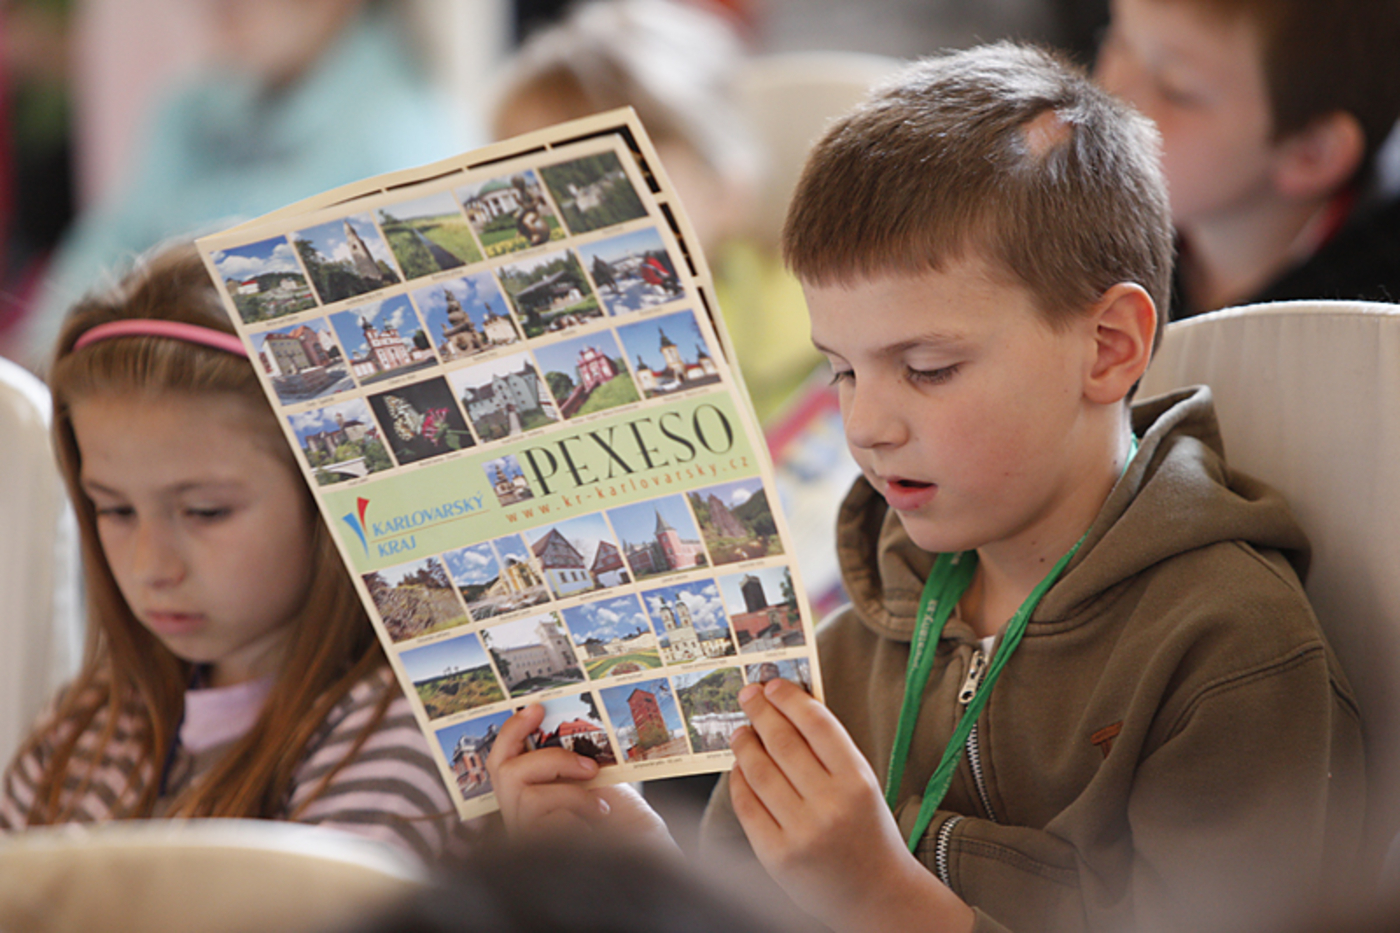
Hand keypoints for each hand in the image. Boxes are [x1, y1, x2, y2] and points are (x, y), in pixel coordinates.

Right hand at [486, 704, 678, 853]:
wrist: (646, 861)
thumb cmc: (626, 827)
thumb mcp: (603, 784)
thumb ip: (581, 763)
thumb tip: (571, 730)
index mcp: (535, 795)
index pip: (506, 760)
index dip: (512, 731)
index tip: (535, 708)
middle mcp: (521, 816)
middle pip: (501, 770)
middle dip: (543, 755)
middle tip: (583, 760)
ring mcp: (523, 832)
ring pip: (523, 790)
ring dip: (568, 788)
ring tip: (600, 801)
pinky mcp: (532, 845)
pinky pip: (542, 812)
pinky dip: (576, 808)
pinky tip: (596, 822)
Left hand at [729, 678, 973, 932]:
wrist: (877, 895)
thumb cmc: (869, 832)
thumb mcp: (863, 786)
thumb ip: (831, 752)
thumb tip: (788, 709)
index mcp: (857, 781)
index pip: (817, 725)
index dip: (790, 699)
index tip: (773, 685)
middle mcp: (829, 805)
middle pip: (783, 743)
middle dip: (760, 712)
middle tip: (748, 695)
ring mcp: (801, 832)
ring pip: (759, 772)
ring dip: (745, 744)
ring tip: (741, 731)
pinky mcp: (776, 855)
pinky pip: (748, 806)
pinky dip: (739, 781)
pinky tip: (739, 768)